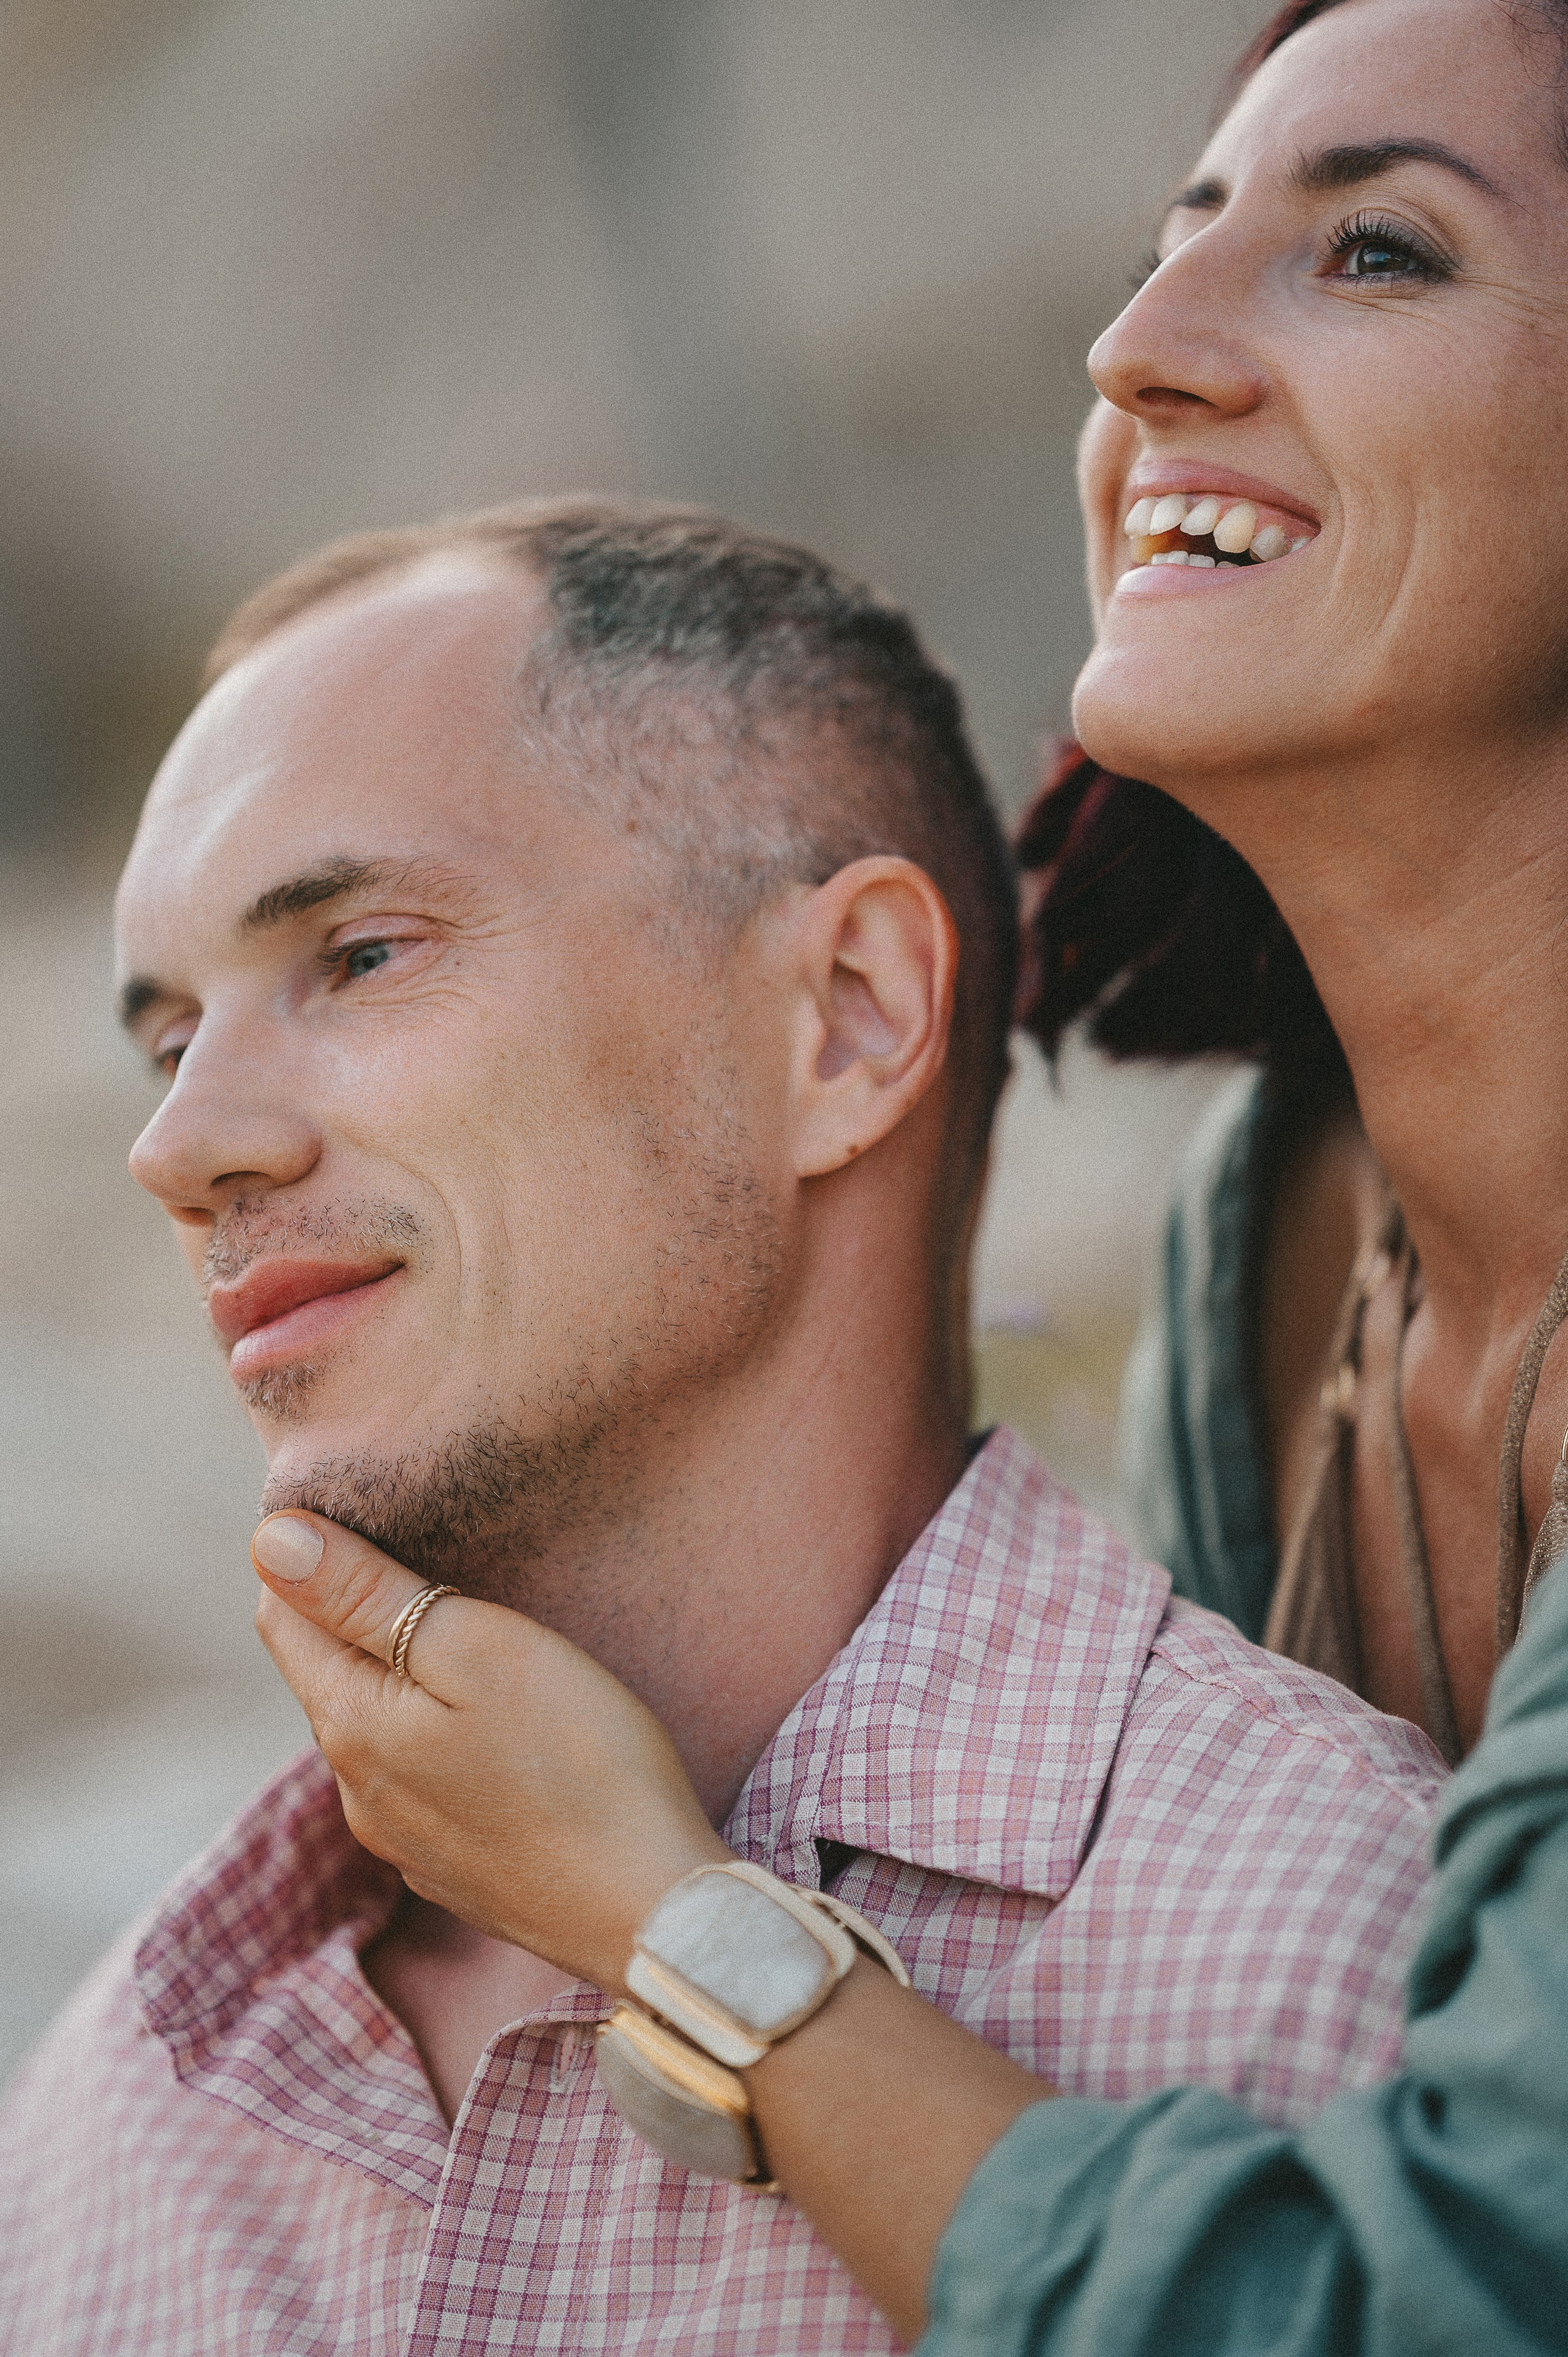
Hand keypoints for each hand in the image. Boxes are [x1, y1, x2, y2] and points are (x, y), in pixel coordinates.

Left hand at [251, 1513, 728, 1991]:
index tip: (371, 1514)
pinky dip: (439, 1738)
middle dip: (359, 1614)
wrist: (652, 1911)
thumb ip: (367, 1596)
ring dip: (403, 1680)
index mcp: (350, 1726)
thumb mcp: (475, 1648)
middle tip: (432, 1559)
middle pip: (328, 1673)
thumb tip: (269, 1542)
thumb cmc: (579, 1760)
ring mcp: (405, 1842)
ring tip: (470, 1641)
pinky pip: (422, 1782)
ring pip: (377, 1731)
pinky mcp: (456, 1871)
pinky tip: (497, 1731)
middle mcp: (357, 1792)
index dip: (311, 1555)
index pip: (282, 1616)